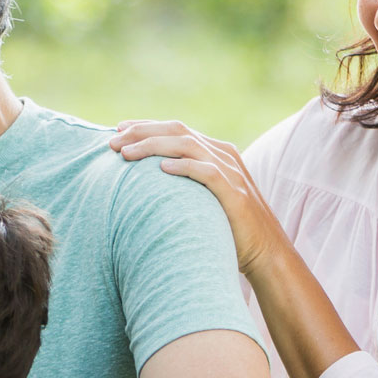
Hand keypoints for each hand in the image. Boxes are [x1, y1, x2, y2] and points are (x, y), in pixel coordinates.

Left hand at [109, 121, 280, 270]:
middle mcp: (223, 155)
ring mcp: (231, 172)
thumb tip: (146, 180)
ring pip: (187, 145)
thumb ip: (183, 181)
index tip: (117, 129)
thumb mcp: (202, 196)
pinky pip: (207, 172)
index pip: (175, 128)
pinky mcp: (235, 193)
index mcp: (215, 151)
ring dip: (153, 146)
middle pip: (177, 130)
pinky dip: (184, 167)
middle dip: (142, 132)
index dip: (146, 126)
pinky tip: (162, 169)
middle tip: (112, 140)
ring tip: (126, 154)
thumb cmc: (227, 227)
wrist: (265, 252)